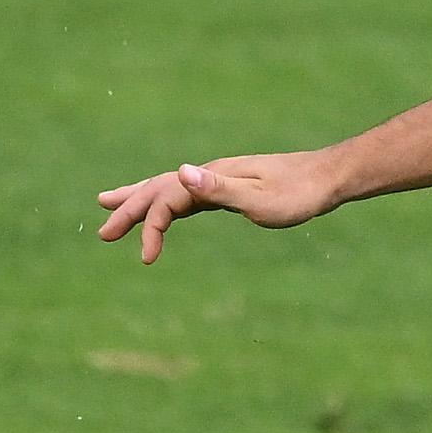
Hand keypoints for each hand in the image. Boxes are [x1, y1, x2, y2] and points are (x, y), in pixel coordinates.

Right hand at [93, 150, 339, 263]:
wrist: (328, 177)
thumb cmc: (298, 193)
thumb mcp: (260, 199)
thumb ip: (220, 189)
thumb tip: (181, 173)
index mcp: (211, 176)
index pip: (167, 199)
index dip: (151, 228)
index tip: (145, 259)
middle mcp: (208, 173)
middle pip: (159, 190)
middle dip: (129, 210)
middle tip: (103, 233)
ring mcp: (218, 179)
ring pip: (169, 189)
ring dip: (140, 200)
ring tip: (110, 205)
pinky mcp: (230, 187)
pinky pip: (188, 196)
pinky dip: (168, 204)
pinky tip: (166, 211)